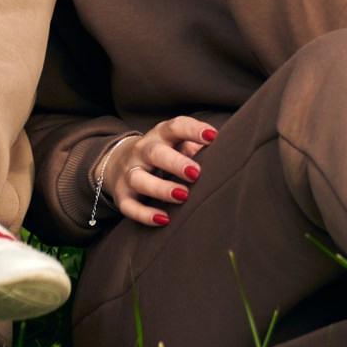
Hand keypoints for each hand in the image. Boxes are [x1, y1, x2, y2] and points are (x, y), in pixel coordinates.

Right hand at [98, 116, 219, 227]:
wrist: (119, 163)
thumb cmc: (163, 154)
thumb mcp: (177, 144)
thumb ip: (198, 148)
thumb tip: (227, 152)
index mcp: (160, 136)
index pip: (174, 127)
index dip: (193, 130)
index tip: (213, 137)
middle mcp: (142, 152)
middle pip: (154, 153)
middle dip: (175, 162)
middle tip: (196, 173)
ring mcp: (129, 173)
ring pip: (139, 179)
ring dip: (161, 188)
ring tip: (183, 196)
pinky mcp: (122, 196)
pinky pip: (129, 206)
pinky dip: (145, 214)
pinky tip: (164, 219)